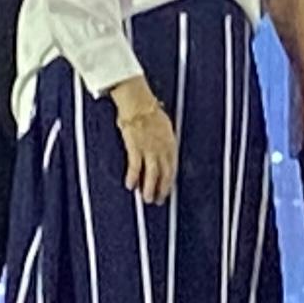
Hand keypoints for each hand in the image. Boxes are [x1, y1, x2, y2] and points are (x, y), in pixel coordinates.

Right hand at [111, 78, 178, 204]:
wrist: (139, 102)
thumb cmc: (150, 110)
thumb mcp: (164, 125)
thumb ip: (165, 139)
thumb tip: (164, 147)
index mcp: (171, 143)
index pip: (173, 167)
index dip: (170, 181)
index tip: (167, 191)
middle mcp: (162, 148)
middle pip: (165, 174)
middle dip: (162, 189)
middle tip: (158, 200)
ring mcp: (149, 149)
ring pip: (152, 174)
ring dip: (149, 189)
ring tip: (146, 199)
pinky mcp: (135, 148)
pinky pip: (135, 167)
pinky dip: (133, 178)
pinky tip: (130, 186)